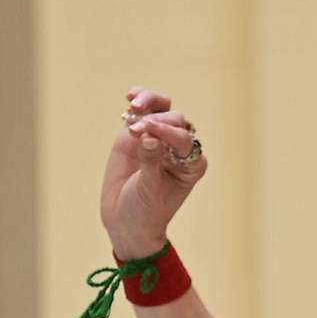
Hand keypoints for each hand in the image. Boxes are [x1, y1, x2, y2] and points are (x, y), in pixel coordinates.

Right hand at [101, 88, 207, 259]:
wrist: (125, 221)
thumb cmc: (145, 211)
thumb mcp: (150, 190)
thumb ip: (150, 162)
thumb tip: (149, 136)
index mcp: (191, 164)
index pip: (183, 139)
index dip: (167, 132)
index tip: (147, 131)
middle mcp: (177, 148)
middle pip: (174, 120)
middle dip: (155, 120)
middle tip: (134, 130)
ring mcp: (158, 139)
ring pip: (162, 109)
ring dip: (150, 100)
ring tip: (134, 103)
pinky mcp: (137, 135)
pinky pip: (141, 113)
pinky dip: (138, 102)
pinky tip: (130, 97)